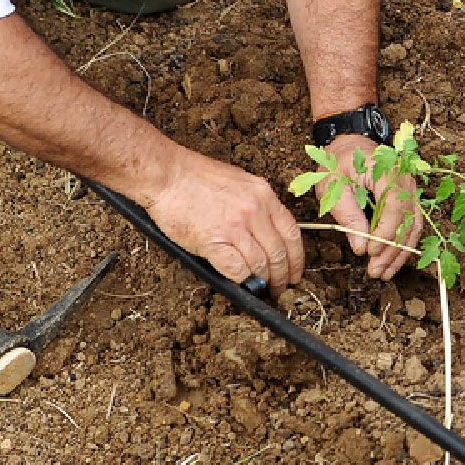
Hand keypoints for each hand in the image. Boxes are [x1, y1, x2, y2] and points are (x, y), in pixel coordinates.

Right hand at [145, 148, 303, 297]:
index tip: (295, 272)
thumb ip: (257, 205)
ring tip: (261, 289)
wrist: (167, 175)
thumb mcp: (240, 182)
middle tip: (278, 288)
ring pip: (260, 265)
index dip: (297, 258)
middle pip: (279, 253)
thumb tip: (266, 234)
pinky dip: (242, 280)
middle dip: (282, 276)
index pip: (291, 233)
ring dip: (263, 282)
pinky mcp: (214, 241)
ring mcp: (235, 226)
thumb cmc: (196, 177)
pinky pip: (237, 270)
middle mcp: (254, 210)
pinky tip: (241, 283)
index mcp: (263, 194)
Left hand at [318, 134, 418, 280]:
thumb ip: (348, 215)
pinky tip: (392, 262)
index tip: (370, 252)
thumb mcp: (334, 186)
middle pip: (407, 219)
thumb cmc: (338, 162)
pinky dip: (403, 245)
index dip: (385, 231)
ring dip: (400, 252)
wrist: (350, 144)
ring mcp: (410, 189)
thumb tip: (360, 246)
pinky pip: (411, 225)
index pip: (394, 205)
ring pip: (412, 226)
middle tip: (375, 271)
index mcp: (386, 170)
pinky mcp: (408, 200)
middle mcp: (405, 179)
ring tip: (384, 273)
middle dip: (392, 249)